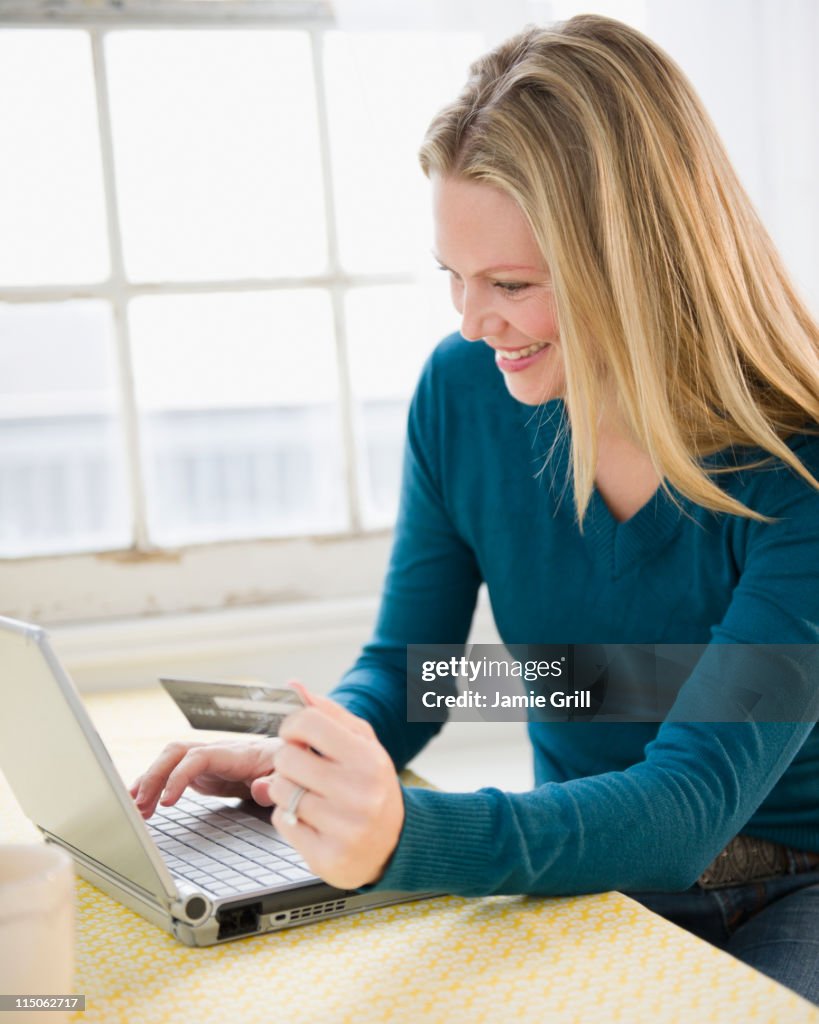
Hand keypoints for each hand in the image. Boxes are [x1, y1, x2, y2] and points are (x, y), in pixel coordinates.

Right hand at [130, 736, 281, 818]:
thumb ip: (276, 782)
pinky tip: (142, 802)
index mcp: (235, 753)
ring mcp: (206, 760)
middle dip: (154, 776)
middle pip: (176, 753)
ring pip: (169, 761)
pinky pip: (172, 773)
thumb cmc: (285, 765)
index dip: (179, 776)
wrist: (285, 758)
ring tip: (136, 809)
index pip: (199, 757)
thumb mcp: (287, 775)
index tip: (167, 801)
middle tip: (140, 806)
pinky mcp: (202, 772)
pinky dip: (155, 786)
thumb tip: (260, 788)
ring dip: (149, 781)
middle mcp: (215, 751)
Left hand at [251, 685, 403, 889]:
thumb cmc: (371, 784)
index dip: (293, 726)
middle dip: (287, 761)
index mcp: (368, 758)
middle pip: (287, 758)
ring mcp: (344, 828)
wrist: (396, 842)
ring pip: (280, 791)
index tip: (296, 736)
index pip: (308, 722)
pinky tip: (311, 819)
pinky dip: (289, 818)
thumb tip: (294, 686)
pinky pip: (282, 822)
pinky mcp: (327, 857)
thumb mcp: (362, 743)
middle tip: (303, 769)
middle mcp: (360, 793)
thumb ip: (328, 712)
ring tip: (308, 795)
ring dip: (286, 790)